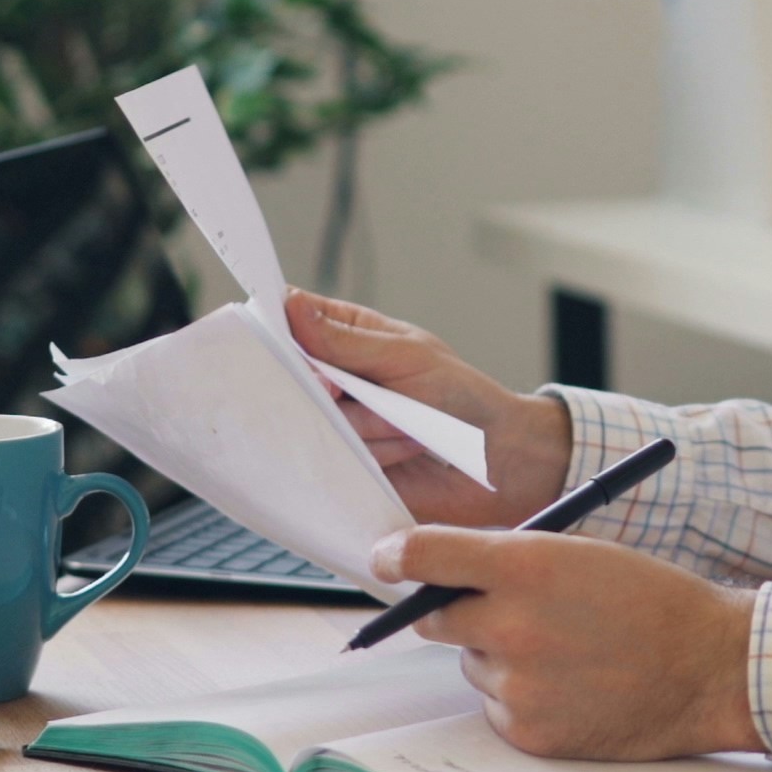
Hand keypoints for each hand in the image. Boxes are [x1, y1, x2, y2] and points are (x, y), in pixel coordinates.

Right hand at [288, 290, 574, 525]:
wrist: (494, 461)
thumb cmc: (460, 397)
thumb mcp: (406, 356)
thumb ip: (346, 341)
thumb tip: (293, 307)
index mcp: (348, 336)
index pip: (292, 319)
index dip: (276, 326)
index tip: (279, 338)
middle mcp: (336, 379)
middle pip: (291, 376)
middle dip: (328, 387)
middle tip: (349, 391)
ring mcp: (338, 423)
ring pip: (316, 419)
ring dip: (369, 425)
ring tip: (407, 423)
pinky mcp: (344, 464)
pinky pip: (333, 459)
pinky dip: (375, 453)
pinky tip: (404, 450)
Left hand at [374, 525, 761, 759]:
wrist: (709, 668)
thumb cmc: (651, 600)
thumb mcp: (580, 553)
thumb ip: (510, 559)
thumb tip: (445, 573)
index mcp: (526, 565)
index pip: (426, 555)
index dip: (397, 555)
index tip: (386, 558)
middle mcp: (511, 626)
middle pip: (436, 616)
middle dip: (455, 609)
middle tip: (496, 608)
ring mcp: (518, 684)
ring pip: (473, 664)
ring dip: (499, 655)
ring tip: (567, 650)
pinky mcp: (527, 731)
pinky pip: (498, 706)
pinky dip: (522, 696)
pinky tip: (572, 685)